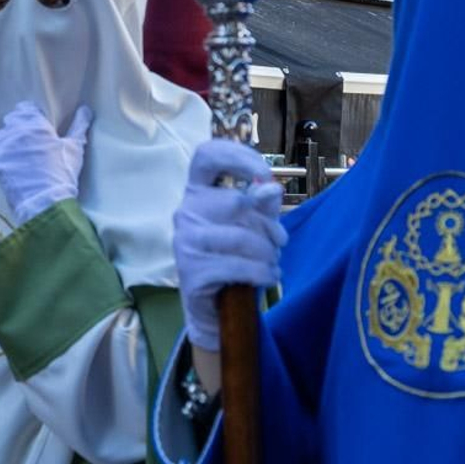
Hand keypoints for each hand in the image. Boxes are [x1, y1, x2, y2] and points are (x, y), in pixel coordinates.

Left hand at [0, 102, 92, 223]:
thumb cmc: (62, 173)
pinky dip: (4, 156)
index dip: (34, 117)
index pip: (26, 108)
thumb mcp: (75, 148)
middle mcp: (14, 130)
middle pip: (13, 121)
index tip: (40, 127)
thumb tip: (85, 110)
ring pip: (4, 136)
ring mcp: (2, 145)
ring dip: (12, 141)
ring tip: (25, 155)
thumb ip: (79, 125)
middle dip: (22, 128)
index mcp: (33, 123)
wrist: (44, 202)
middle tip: (34, 142)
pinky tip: (15, 165)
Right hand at [174, 139, 287, 351]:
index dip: (238, 156)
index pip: (206, 155)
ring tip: (272, 264)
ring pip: (240, 237)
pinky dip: (261, 273)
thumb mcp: (253, 225)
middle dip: (268, 225)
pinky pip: (236, 266)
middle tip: (280, 242)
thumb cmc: (235, 256)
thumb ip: (262, 204)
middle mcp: (185, 211)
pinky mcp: (190, 270)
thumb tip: (270, 188)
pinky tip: (268, 278)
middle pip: (236, 202)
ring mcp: (184, 240)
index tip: (264, 173)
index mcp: (197, 192)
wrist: (213, 307)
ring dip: (268, 254)